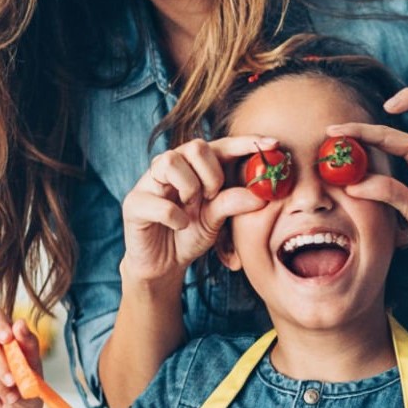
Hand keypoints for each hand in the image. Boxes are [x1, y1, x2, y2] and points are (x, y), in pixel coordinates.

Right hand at [120, 136, 273, 284]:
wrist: (162, 264)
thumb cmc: (189, 234)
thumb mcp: (217, 220)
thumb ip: (233, 203)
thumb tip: (260, 195)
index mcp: (195, 166)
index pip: (221, 145)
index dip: (245, 143)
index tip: (273, 144)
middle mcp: (171, 166)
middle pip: (195, 146)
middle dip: (211, 174)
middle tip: (212, 197)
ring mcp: (150, 181)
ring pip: (171, 161)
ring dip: (189, 188)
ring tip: (192, 209)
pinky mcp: (134, 203)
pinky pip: (157, 200)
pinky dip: (174, 216)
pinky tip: (180, 226)